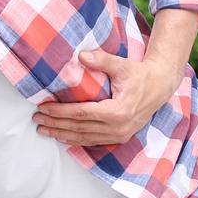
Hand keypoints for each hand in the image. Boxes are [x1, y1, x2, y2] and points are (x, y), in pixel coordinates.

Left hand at [34, 48, 181, 146]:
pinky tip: (63, 137)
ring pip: (84, 138)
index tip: (43, 108)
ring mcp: (120, 135)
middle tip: (37, 119)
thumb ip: (102, 60)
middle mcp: (118, 128)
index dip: (60, 112)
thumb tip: (81, 56)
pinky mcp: (120, 137)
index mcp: (118, 112)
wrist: (160, 87)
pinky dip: (76, 139)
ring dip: (62, 134)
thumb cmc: (140, 74)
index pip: (81, 114)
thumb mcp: (122, 65)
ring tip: (44, 129)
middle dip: (56, 124)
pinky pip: (93, 141)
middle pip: (80, 128)